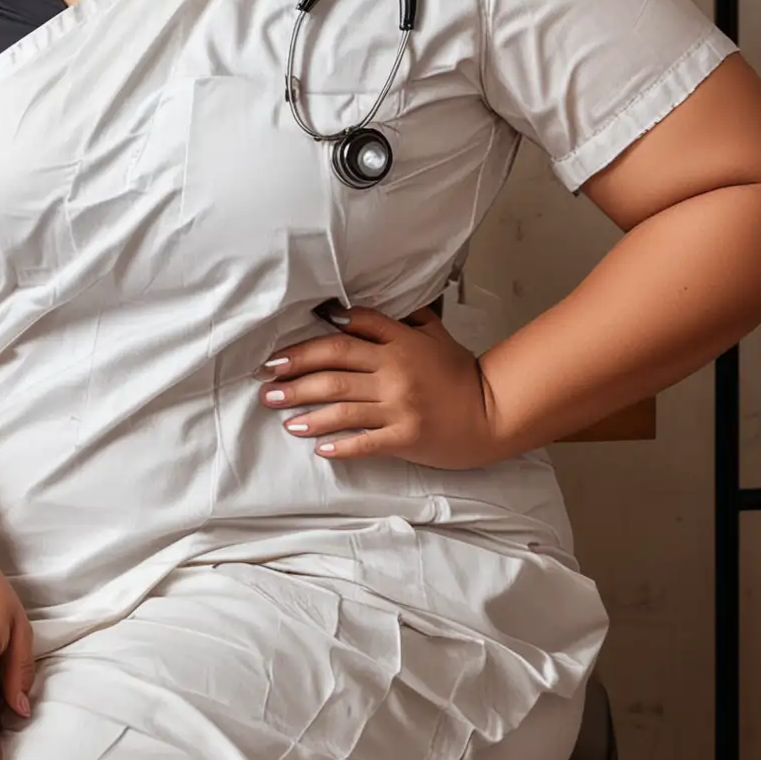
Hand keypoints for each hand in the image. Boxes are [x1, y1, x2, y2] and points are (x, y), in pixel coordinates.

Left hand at [255, 302, 499, 468]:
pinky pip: (366, 442)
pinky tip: (318, 448)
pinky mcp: (407, 438)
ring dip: (307, 411)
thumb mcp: (432, 335)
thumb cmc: (460, 374)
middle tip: (267, 380)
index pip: (347, 335)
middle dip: (295, 375)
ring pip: (342, 406)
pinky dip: (341, 445)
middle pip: (334, 369)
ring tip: (282, 415)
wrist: (493, 413)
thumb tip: (348, 312)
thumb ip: (396, 320)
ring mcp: (400, 407)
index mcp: (399, 344)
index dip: (309, 342)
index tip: (281, 351)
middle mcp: (395, 372)